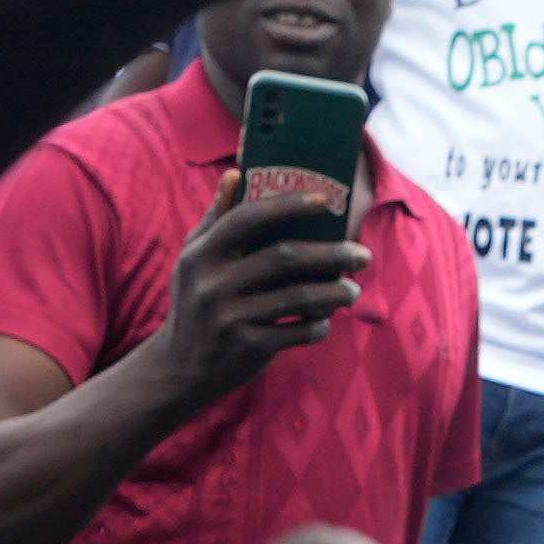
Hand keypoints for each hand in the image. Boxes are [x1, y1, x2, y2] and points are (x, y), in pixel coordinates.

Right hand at [166, 172, 366, 377]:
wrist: (180, 368)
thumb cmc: (194, 302)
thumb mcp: (192, 260)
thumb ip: (216, 219)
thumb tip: (235, 174)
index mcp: (202, 255)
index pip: (248, 218)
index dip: (286, 205)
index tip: (323, 200)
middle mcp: (214, 284)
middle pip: (284, 257)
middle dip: (331, 254)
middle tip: (363, 254)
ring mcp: (231, 317)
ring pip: (298, 297)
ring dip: (334, 293)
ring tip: (353, 289)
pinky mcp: (248, 347)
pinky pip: (297, 332)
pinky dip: (318, 326)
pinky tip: (326, 320)